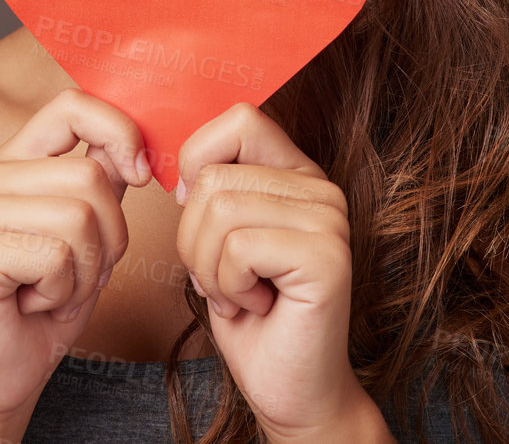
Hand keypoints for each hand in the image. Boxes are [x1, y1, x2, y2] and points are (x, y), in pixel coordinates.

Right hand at [0, 86, 150, 430]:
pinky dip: (62, 290)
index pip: (72, 107)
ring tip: (54, 289)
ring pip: (78, 216)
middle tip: (77, 272)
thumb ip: (103, 183)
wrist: (1, 375)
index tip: (138, 174)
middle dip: (108, 237)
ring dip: (87, 270)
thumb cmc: (46, 304)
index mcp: (14, 162)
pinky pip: (56, 255)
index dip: (118, 132)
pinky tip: (33, 303)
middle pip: (89, 175)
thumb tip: (134, 145)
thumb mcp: (90, 234)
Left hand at [174, 102, 382, 440]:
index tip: (199, 214)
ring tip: (241, 294)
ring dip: (209, 268)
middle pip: (213, 176)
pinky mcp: (327, 257)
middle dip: (194, 239)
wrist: (290, 388)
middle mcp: (321, 188)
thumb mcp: (217, 240)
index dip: (198, 162)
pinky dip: (227, 286)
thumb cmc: (249, 315)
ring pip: (218, 211)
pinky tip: (257, 305)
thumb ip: (210, 191)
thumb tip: (179, 170)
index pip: (238, 119)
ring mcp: (330, 220)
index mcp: (296, 174)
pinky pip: (237, 247)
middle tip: (226, 279)